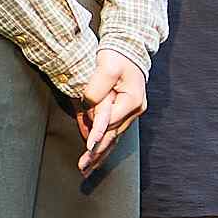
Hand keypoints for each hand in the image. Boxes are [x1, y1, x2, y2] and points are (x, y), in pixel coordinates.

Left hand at [72, 49, 146, 173]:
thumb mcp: (107, 68)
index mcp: (132, 101)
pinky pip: (111, 132)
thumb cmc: (117, 57)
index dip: (98, 133)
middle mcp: (133, 110)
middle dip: (97, 153)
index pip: (111, 121)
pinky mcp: (121, 112)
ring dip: (99, 154)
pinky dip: (102, 145)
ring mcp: (128, 113)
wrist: (127, 50)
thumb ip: (98, 88)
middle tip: (83, 167)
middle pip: (112, 135)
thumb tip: (90, 104)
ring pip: (112, 138)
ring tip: (87, 168)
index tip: (88, 147)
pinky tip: (94, 157)